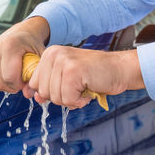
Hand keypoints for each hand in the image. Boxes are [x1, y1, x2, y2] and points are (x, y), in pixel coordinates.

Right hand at [0, 17, 49, 96]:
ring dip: (6, 86)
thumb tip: (28, 94)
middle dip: (13, 87)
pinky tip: (9, 74)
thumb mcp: (40, 57)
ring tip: (17, 77)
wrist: (22, 32)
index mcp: (10, 45)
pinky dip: (0, 81)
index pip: (9, 77)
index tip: (27, 80)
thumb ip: (36, 75)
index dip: (20, 85)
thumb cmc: (33, 44)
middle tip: (23, 80)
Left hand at [28, 45, 144, 108]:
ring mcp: (63, 61)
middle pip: (43, 92)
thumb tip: (35, 97)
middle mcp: (53, 54)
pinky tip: (89, 89)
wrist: (120, 69)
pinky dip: (80, 101)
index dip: (52, 92)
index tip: (68, 85)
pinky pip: (68, 99)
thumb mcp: (66, 77)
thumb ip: (49, 85)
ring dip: (72, 99)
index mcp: (49, 54)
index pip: (34, 84)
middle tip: (78, 87)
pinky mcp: (73, 71)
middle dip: (62, 97)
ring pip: (55, 98)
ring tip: (84, 87)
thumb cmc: (95, 74)